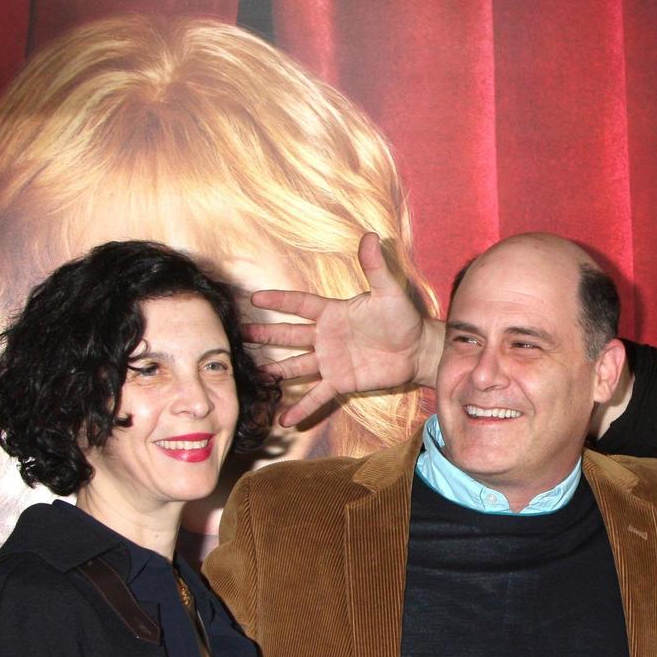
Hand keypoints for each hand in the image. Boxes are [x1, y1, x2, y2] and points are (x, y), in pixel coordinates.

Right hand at [247, 233, 444, 426]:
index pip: (299, 304)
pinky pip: (317, 395)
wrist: (418, 349)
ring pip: (296, 365)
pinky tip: (284, 420)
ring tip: (252, 375)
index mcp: (333, 312)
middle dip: (264, 335)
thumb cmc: (403, 317)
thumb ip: (376, 267)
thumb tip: (371, 237)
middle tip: (239, 334)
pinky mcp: (341, 381)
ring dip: (275, 371)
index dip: (279, 301)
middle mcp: (326, 336)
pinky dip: (302, 407)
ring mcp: (331, 360)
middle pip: (289, 335)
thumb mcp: (389, 291)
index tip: (255, 297)